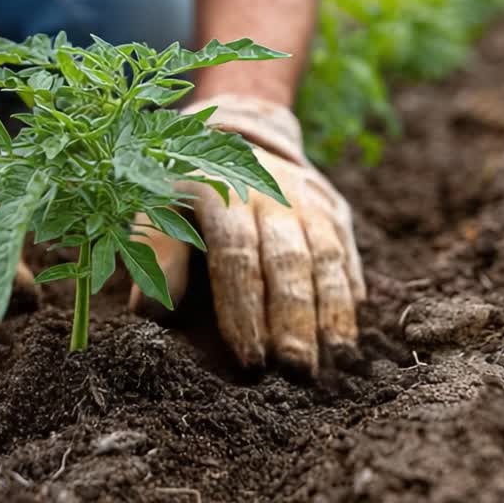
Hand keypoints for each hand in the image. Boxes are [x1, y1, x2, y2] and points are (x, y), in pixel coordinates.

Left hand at [130, 95, 364, 374]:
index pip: (237, 258)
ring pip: (325, 256)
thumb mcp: (154, 207)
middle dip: (296, 319)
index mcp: (219, 194)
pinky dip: (350, 289)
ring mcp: (307, 198)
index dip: (244, 310)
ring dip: (333, 309)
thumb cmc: (183, 189)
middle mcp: (269, 193)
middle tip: (299, 370)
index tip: (251, 359)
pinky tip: (351, 329)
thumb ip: (154, 253)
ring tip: (337, 358)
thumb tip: (151, 309)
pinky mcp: (333, 207)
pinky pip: (346, 251)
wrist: (233, 133)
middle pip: (288, 262)